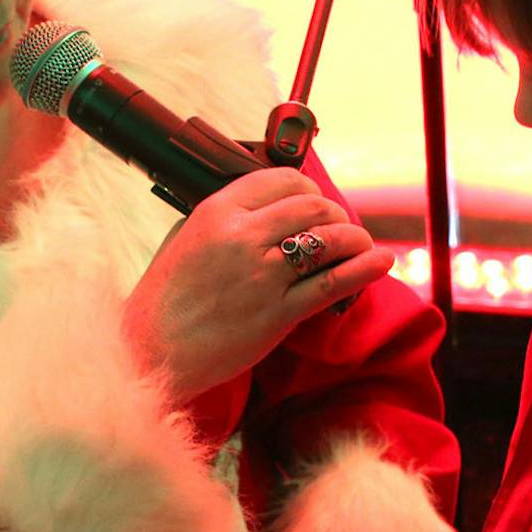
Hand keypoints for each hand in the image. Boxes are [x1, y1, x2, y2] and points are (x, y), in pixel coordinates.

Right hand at [122, 169, 394, 403]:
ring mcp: (263, 276)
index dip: (309, 188)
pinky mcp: (278, 314)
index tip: (316, 201)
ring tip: (362, 245)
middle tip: (340, 226)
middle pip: (313, 206)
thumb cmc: (166, 297)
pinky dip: (364, 269)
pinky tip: (380, 262)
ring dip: (355, 238)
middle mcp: (243, 237)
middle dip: (336, 213)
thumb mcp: (186, 238)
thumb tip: (269, 204)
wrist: (152, 352)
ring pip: (330, 239)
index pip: (282, 180)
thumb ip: (225, 217)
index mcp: (217, 212)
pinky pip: (333, 283)